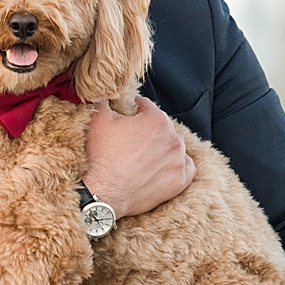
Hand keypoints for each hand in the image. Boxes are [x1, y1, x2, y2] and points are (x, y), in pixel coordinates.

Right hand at [82, 97, 194, 218]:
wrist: (103, 193)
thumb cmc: (101, 156)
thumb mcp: (98, 119)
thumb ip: (104, 99)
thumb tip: (104, 90)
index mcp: (156, 119)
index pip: (146, 106)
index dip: (132, 110)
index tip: (124, 118)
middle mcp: (173, 138)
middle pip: (161, 127)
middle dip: (147, 130)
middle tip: (130, 141)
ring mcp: (178, 161)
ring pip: (173, 146)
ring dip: (161, 147)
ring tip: (143, 155)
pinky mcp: (179, 181)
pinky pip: (186, 167)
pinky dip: (177, 165)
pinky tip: (163, 166)